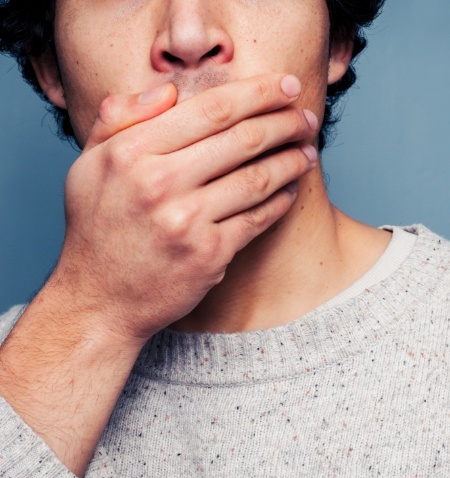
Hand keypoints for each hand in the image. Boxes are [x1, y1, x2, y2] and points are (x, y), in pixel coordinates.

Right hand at [0, 74, 317, 475]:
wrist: (99, 300)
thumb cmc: (96, 230)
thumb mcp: (88, 165)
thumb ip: (119, 119)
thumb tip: (169, 91)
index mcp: (131, 152)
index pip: (210, 109)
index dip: (258, 92)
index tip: (287, 85)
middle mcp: (159, 183)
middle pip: (242, 140)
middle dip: (285, 123)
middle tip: (308, 119)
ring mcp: (186, 222)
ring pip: (257, 179)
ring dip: (291, 161)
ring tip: (308, 152)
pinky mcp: (208, 255)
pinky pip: (256, 220)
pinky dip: (280, 202)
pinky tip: (291, 190)